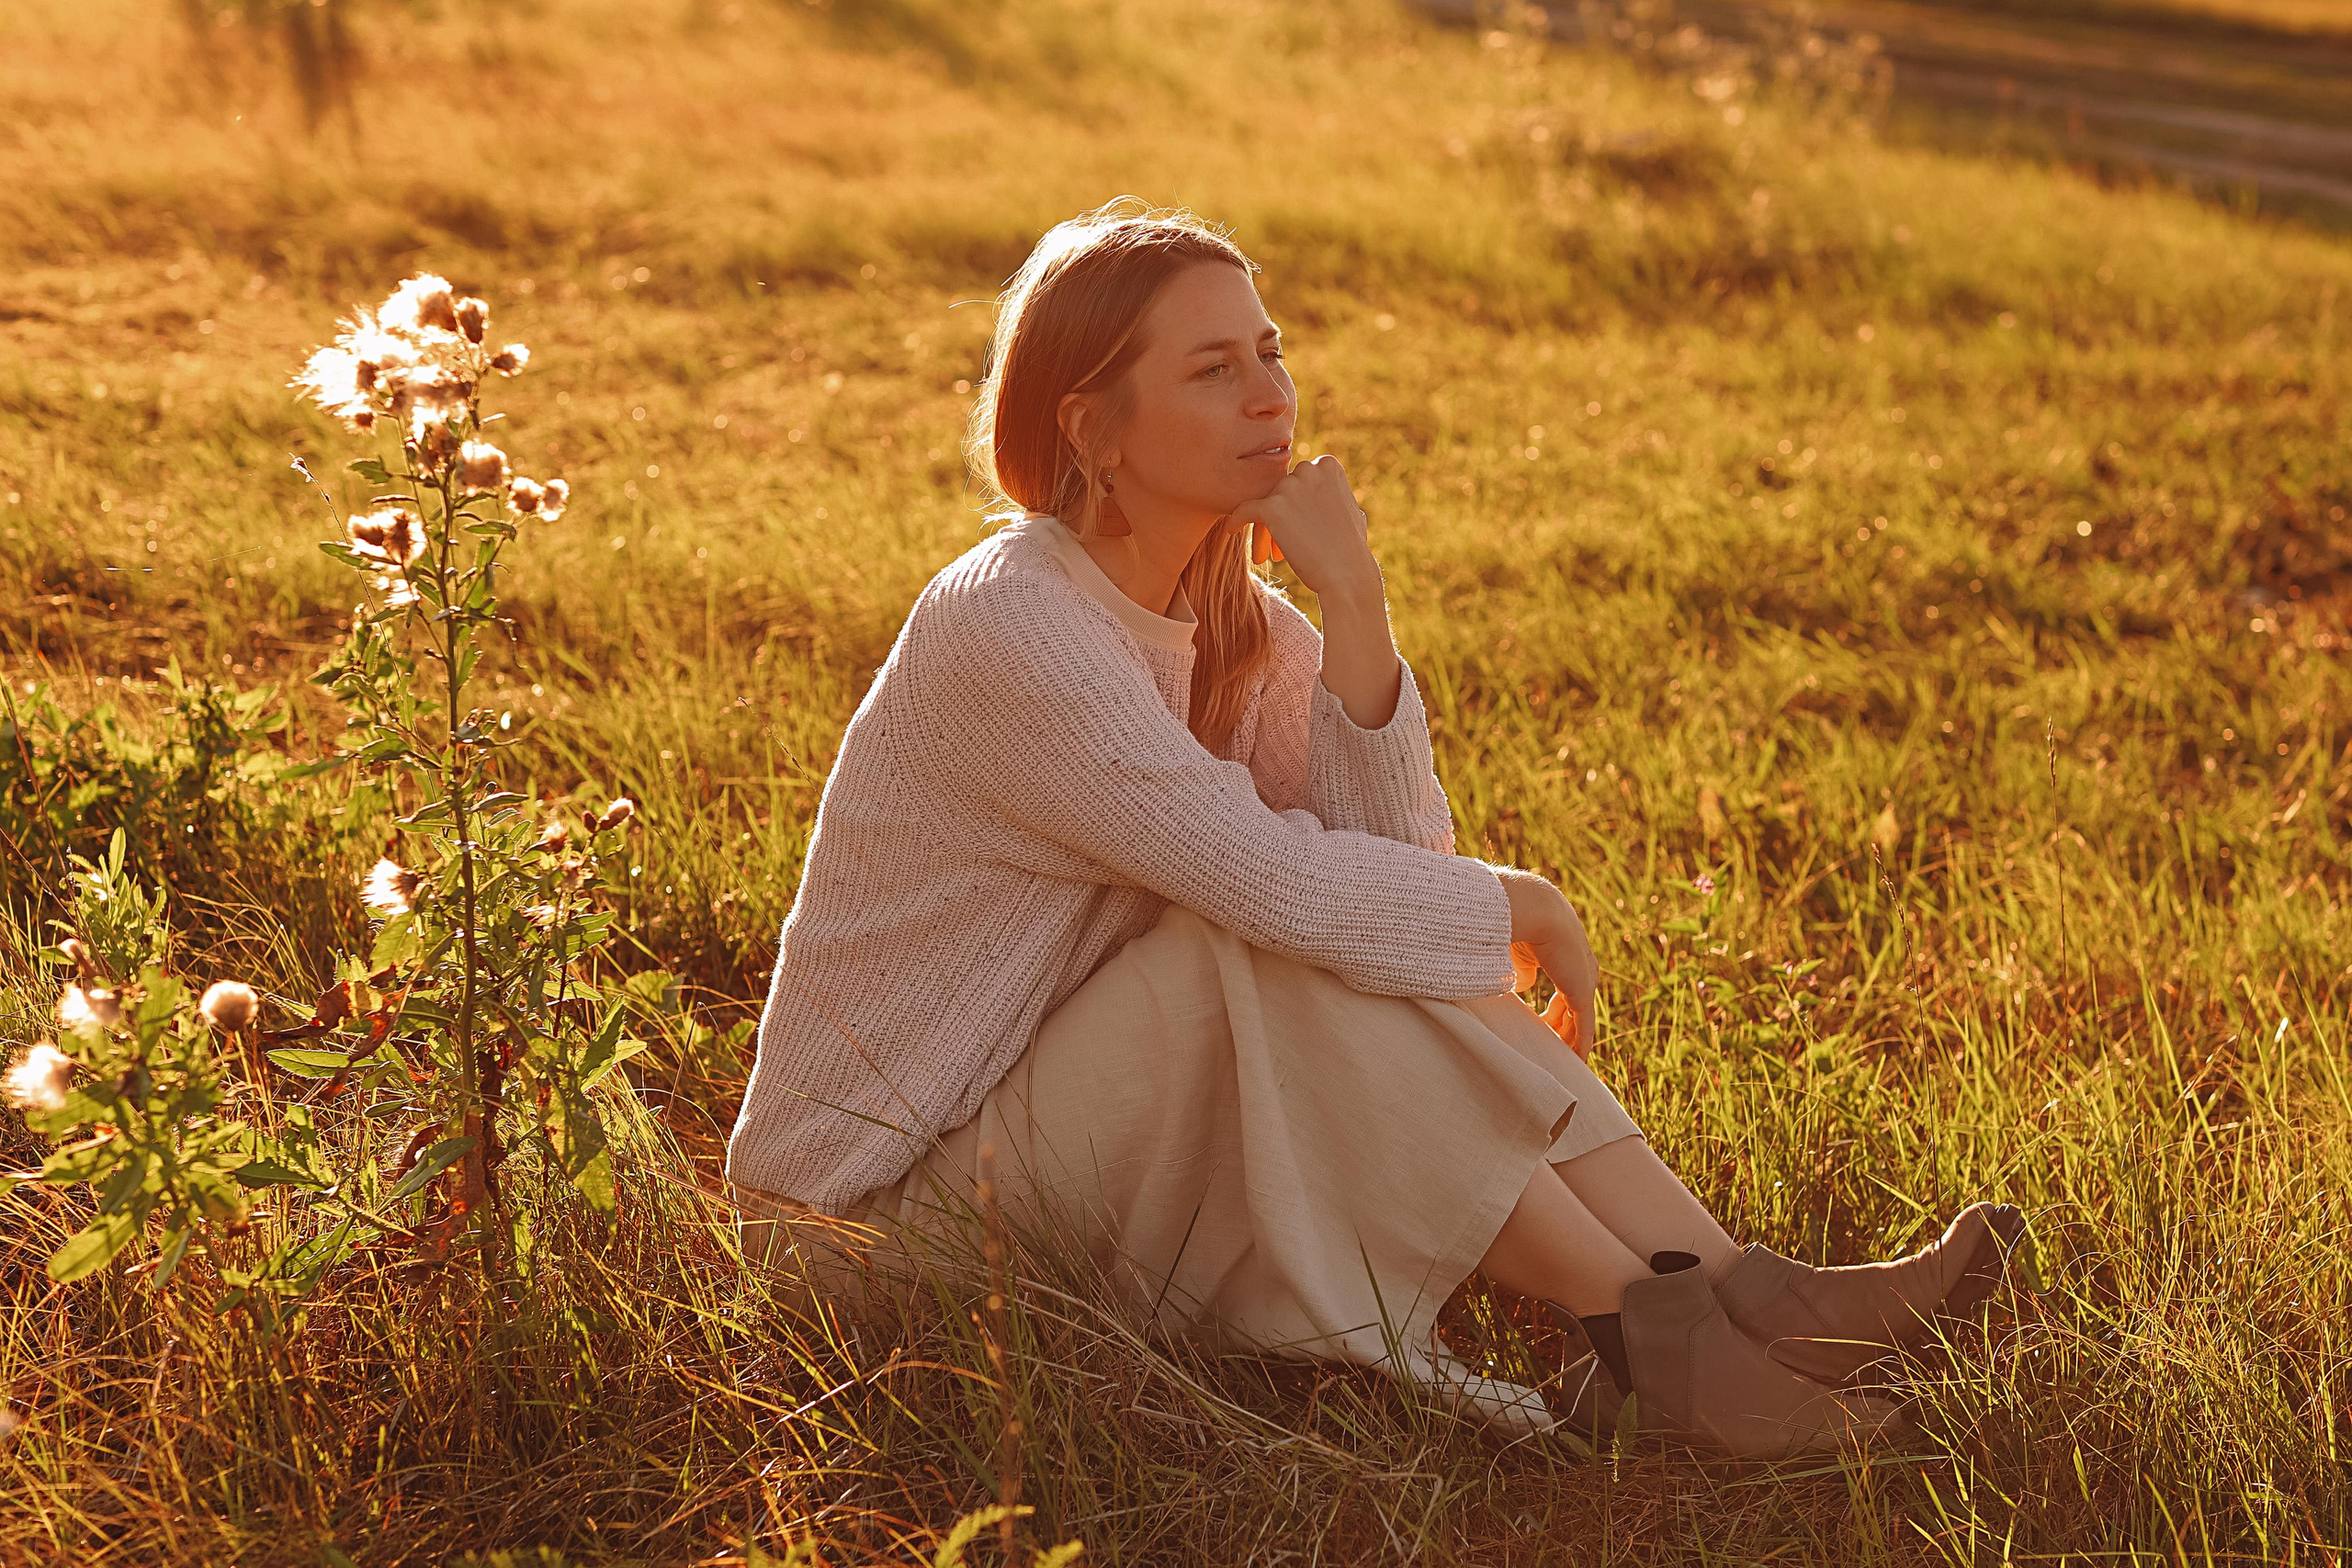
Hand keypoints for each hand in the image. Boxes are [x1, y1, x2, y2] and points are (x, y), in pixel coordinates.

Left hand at [1223, 455, 1380, 603]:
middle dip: (1280, 509)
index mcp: (1328, 466)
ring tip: (1263, 546)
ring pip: (1265, 500)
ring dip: (1264, 522)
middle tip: (1281, 536)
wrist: (1346, 574)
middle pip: (1281, 487)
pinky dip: (1237, 519)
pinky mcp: (1272, 507)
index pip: (1301, 477)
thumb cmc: (1350, 548)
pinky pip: (1245, 509)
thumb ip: (1334, 492)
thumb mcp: (1351, 509)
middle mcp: (1308, 469)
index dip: (1297, 499)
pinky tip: (1232, 530)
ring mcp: (1289, 486)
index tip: (1296, 519)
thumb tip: (1327, 485)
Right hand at [1499, 869, 1598, 1057]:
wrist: (1534, 911)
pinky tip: (1577, 1062)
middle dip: (1561, 1027)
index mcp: (1567, 955)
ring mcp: (1585, 980)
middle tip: (1548, 1046)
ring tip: (1559, 1059)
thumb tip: (1525, 986)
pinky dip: (1580, 1045)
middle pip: (1574, 1006)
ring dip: (1568, 1039)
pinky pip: (1583, 1026)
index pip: (1565, 990)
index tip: (1541, 1025)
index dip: (1554, 1011)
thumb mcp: (1519, 951)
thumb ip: (1524, 971)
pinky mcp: (1583, 992)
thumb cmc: (1518, 922)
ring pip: (1579, 1019)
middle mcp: (1582, 968)